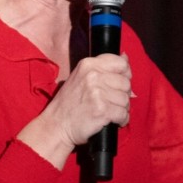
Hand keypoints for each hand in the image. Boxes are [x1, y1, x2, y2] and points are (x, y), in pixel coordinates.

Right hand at [17, 53, 131, 168]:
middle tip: (113, 102)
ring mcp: (97, 93)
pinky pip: (123, 114)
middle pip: (126, 83)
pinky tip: (114, 121)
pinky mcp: (102, 110)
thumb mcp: (81, 77)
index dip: (125, 74)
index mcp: (88, 64)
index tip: (120, 84)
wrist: (57, 125)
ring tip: (111, 112)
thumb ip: (102, 68)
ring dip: (122, 109)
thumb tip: (125, 57)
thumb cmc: (69, 103)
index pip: (121, 63)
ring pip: (126, 99)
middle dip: (123, 95)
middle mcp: (93, 76)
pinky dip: (122, 120)